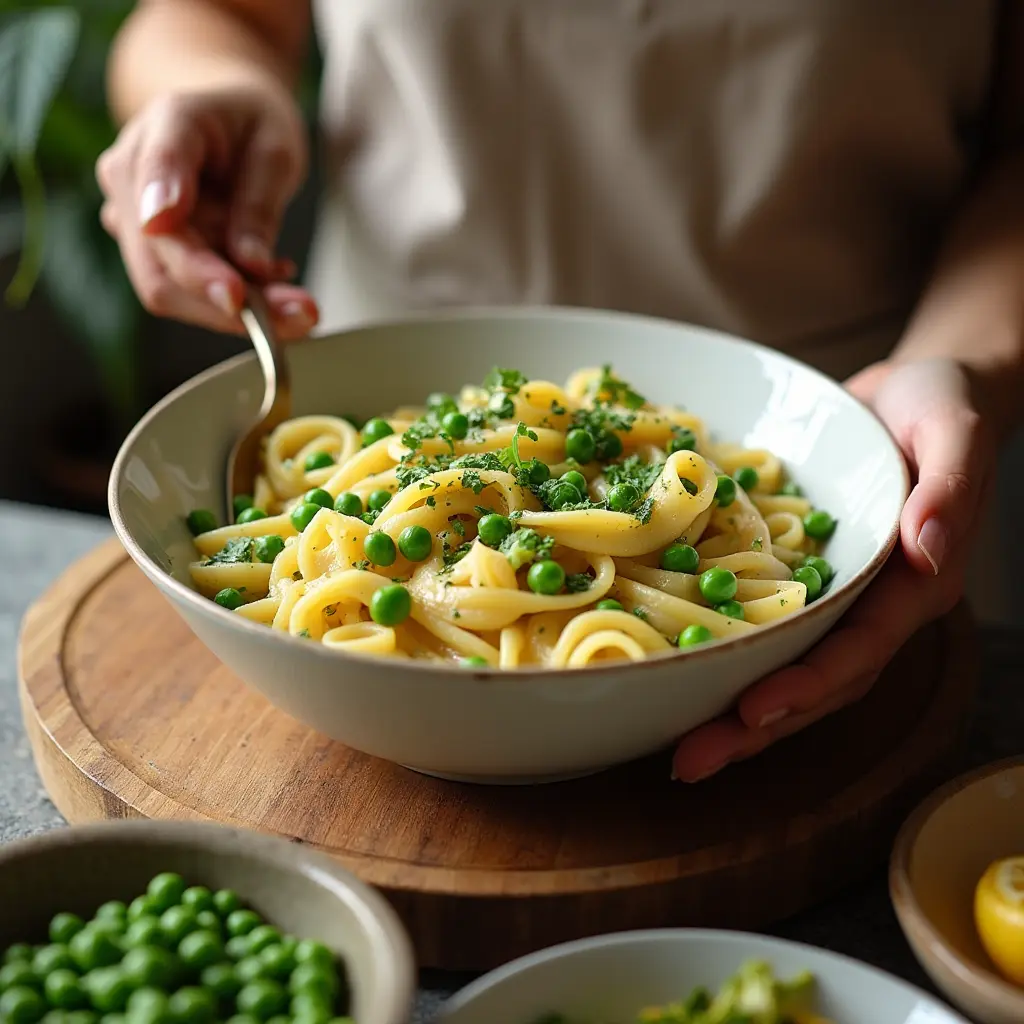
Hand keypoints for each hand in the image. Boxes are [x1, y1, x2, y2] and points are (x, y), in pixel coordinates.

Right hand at [96, 84, 318, 337]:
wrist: (227, 121)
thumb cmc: (253, 124)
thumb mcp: (277, 147)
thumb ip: (260, 203)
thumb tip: (249, 265)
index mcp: (167, 122)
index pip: (162, 179)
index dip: (186, 236)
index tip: (227, 288)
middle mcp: (131, 172)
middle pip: (160, 262)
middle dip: (228, 303)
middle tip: (299, 315)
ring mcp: (131, 216)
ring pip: (169, 288)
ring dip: (235, 313)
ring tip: (297, 304)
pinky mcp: (148, 250)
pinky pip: (185, 292)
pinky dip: (235, 301)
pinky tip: (272, 281)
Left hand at [671, 358, 995, 781]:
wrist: (913, 395)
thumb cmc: (943, 408)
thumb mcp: (954, 433)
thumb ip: (948, 490)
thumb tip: (926, 554)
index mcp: (912, 586)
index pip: (861, 649)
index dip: (809, 684)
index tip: (755, 711)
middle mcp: (872, 607)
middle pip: (815, 682)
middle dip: (754, 727)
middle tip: (688, 762)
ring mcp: (835, 600)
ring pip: (785, 669)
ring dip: (732, 715)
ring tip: (676, 751)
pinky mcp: (800, 581)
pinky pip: (763, 629)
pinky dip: (724, 659)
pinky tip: (678, 679)